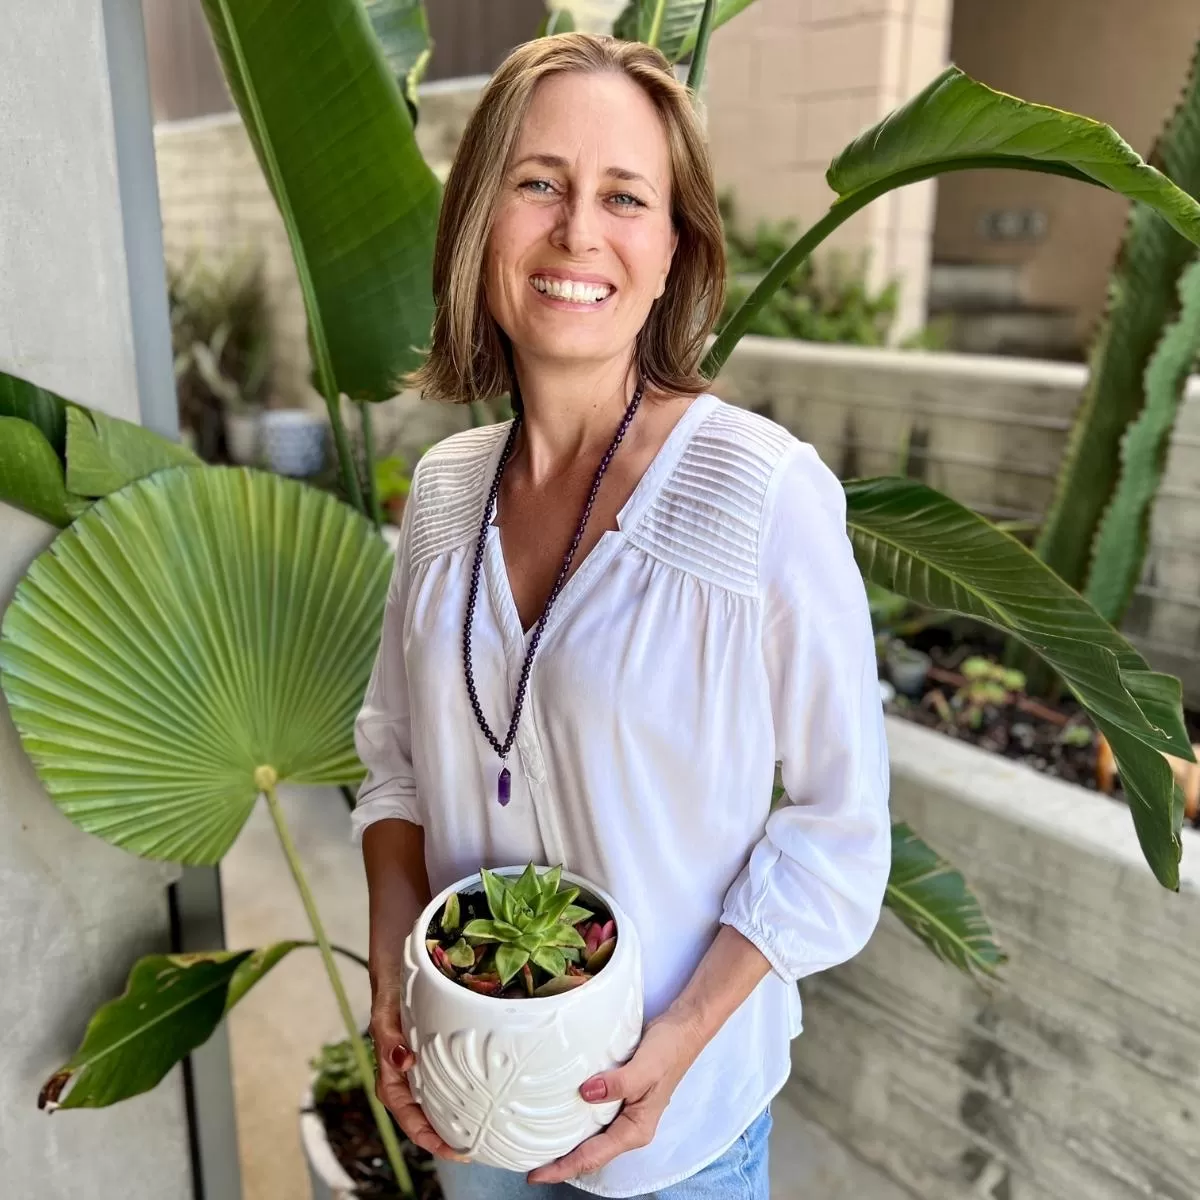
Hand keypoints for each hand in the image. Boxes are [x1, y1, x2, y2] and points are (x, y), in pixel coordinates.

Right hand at [370, 998, 469, 1162]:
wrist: (399, 971)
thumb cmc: (391, 996)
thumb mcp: (385, 1016)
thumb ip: (389, 1041)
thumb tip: (403, 1062)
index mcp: (391, 1079)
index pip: (409, 1119)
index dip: (429, 1138)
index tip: (452, 1150)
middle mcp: (407, 1079)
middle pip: (426, 1118)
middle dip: (446, 1138)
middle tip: (475, 1150)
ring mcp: (422, 1070)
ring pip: (438, 1104)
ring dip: (456, 1120)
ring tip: (482, 1133)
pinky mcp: (436, 1057)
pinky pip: (449, 1082)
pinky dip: (462, 1095)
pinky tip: (480, 1099)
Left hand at [526, 1017, 701, 1184]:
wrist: (682, 1028)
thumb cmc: (668, 1050)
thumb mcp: (645, 1067)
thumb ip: (618, 1083)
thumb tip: (586, 1093)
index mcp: (635, 1130)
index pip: (593, 1156)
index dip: (563, 1167)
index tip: (535, 1174)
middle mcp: (628, 1127)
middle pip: (589, 1153)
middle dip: (560, 1162)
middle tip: (526, 1161)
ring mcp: (624, 1113)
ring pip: (590, 1137)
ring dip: (565, 1142)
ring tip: (535, 1143)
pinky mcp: (619, 1097)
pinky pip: (592, 1116)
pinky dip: (574, 1119)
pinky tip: (557, 1111)